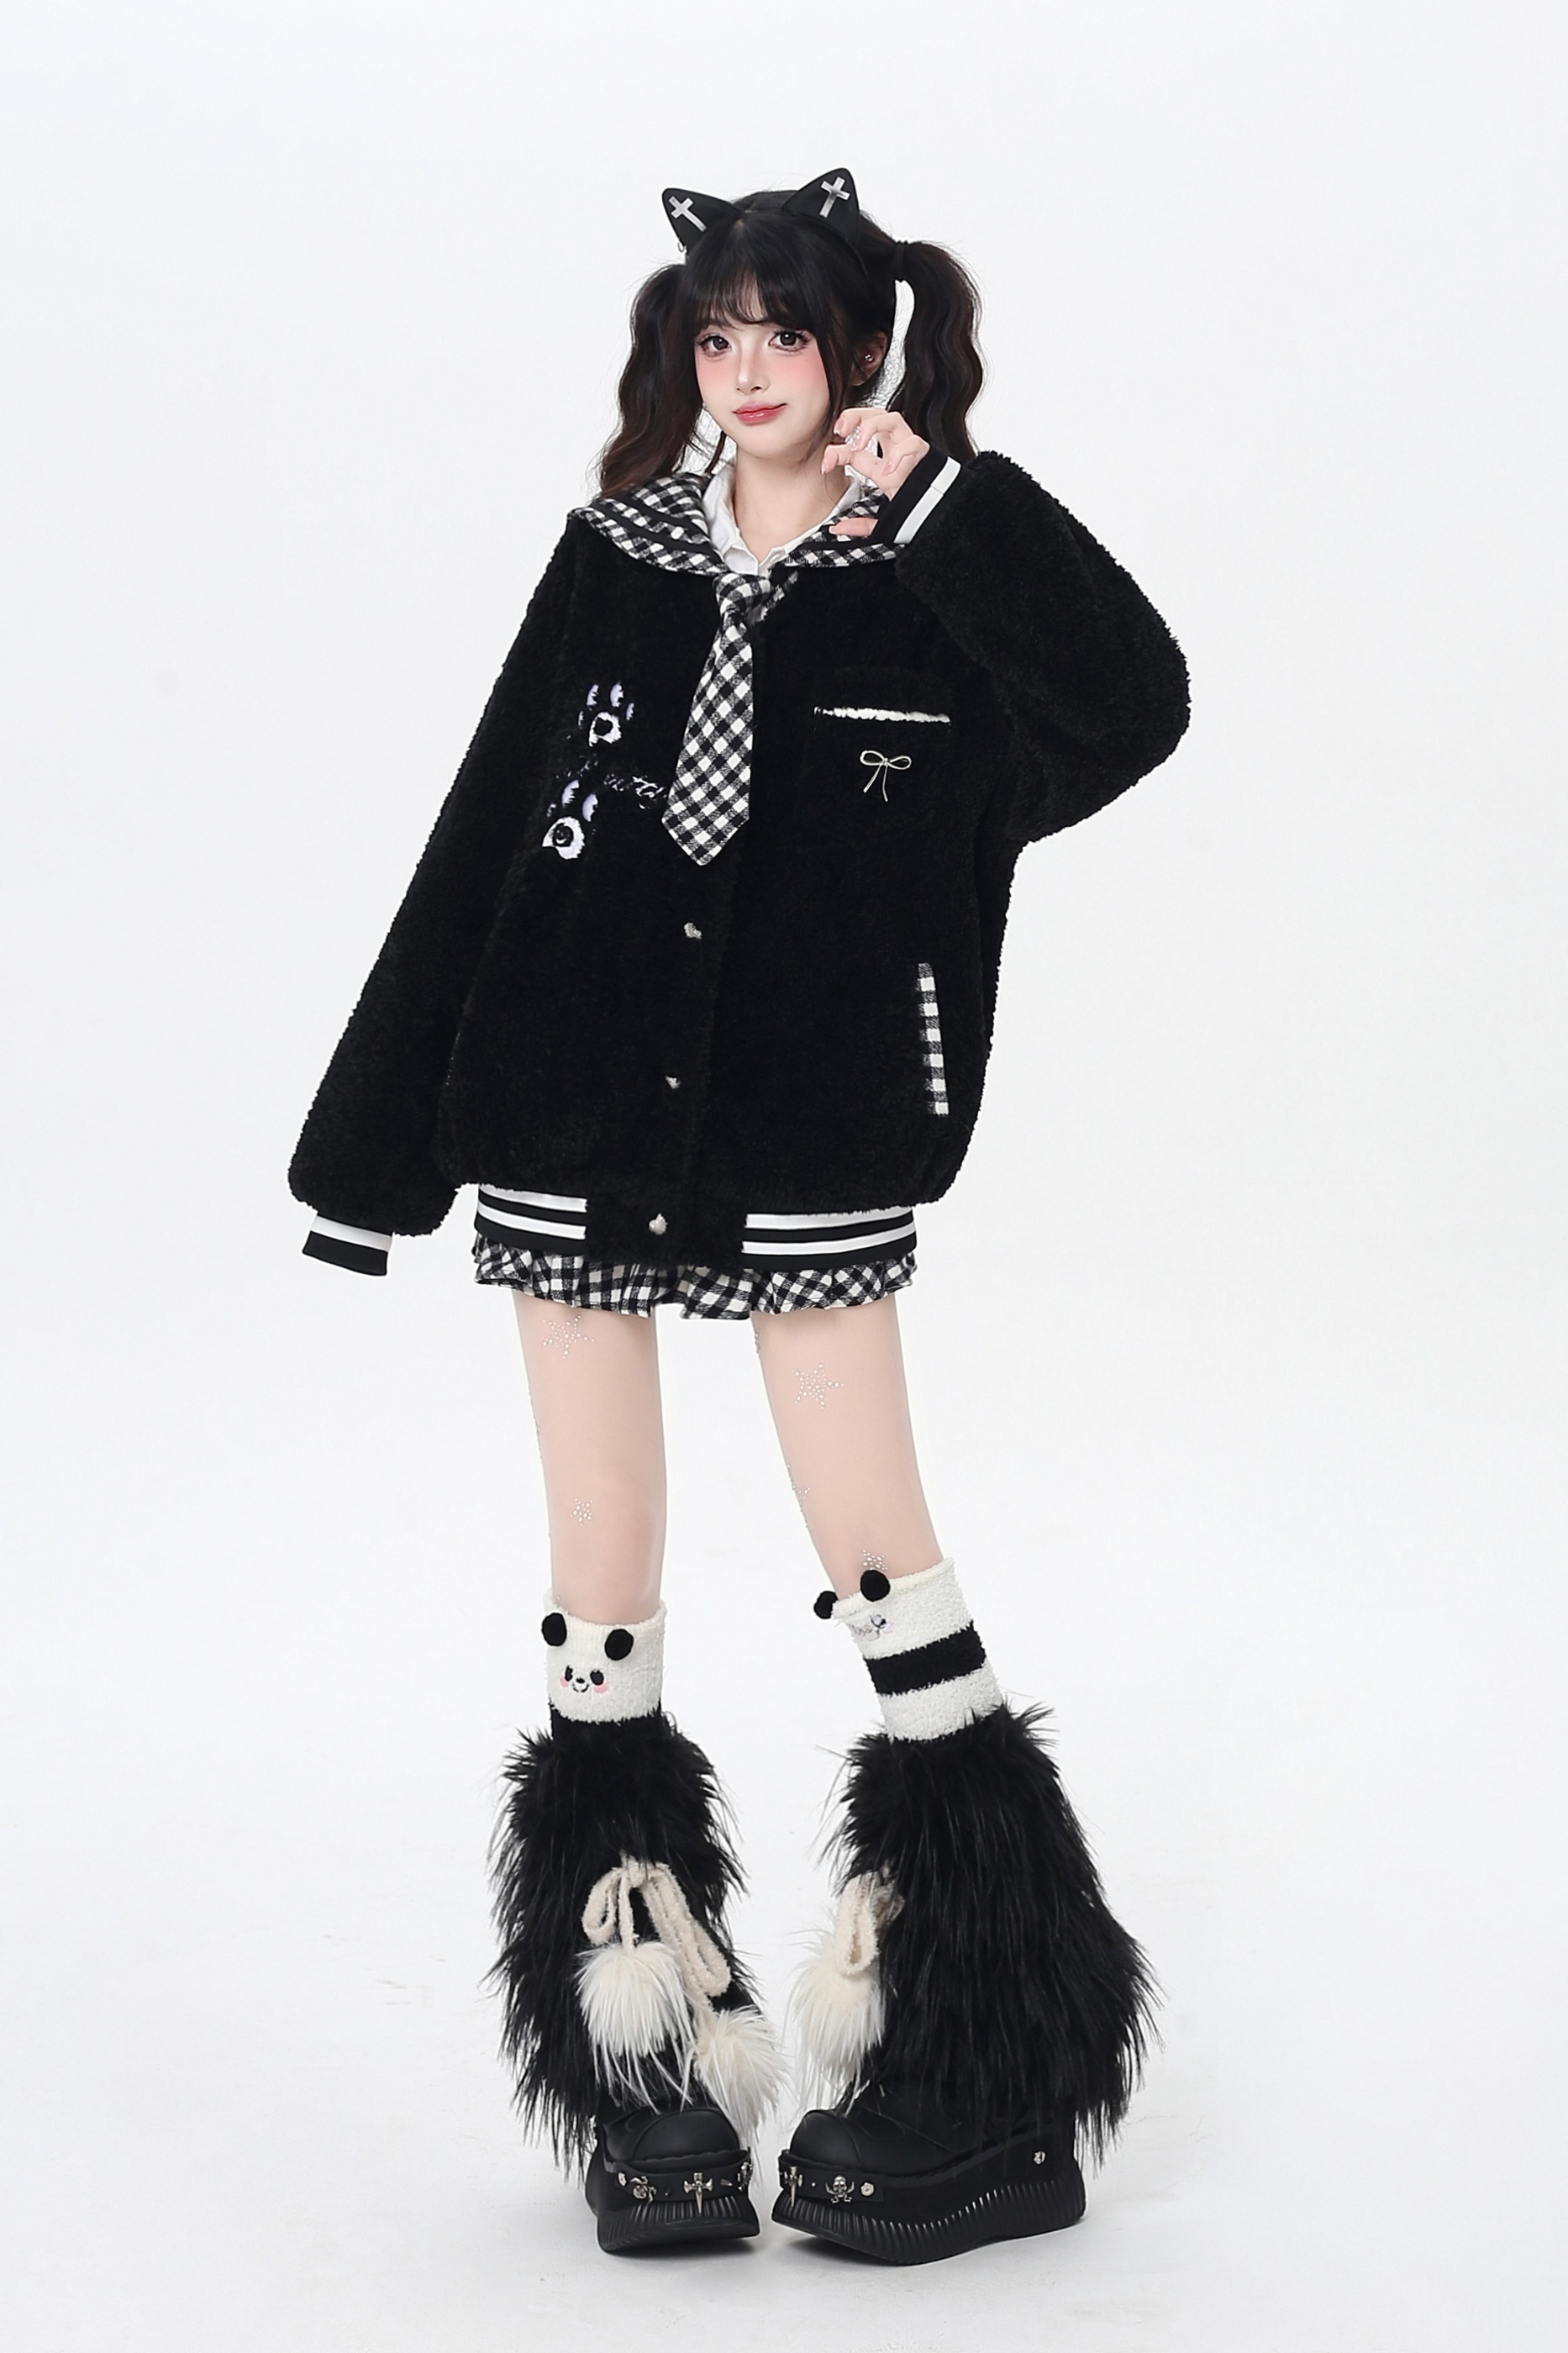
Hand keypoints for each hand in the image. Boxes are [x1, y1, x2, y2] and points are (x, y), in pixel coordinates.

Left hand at [823, 407, 929, 536]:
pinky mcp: (926, 457)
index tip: (826, 464)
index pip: (856, 446)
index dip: (836, 451)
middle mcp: (894, 452)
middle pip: (875, 415)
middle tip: (841, 430)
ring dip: (872, 425)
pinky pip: (914, 444)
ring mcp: (910, 451)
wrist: (941, 519)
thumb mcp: (882, 522)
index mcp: (882, 464)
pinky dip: (900, 453)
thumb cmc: (916, 515)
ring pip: (892, 418)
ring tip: (859, 442)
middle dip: (855, 416)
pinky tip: (889, 469)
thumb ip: (861, 524)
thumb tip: (837, 528)